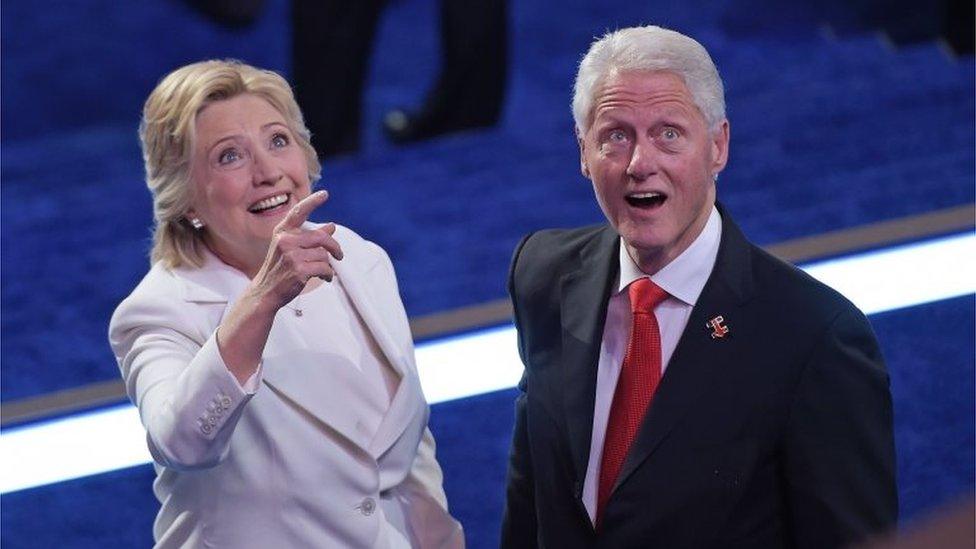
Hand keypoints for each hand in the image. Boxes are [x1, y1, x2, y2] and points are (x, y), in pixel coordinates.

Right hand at [249, 190, 343, 309]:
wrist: (265, 292)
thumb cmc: (280, 269)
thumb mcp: (292, 249)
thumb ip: (310, 237)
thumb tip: (332, 225)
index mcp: (282, 232)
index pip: (299, 212)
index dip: (312, 201)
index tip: (325, 194)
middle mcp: (285, 240)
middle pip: (321, 237)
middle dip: (334, 247)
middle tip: (340, 256)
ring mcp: (291, 255)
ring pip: (323, 255)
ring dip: (328, 265)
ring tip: (324, 272)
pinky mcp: (298, 270)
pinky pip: (324, 268)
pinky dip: (328, 274)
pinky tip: (324, 278)